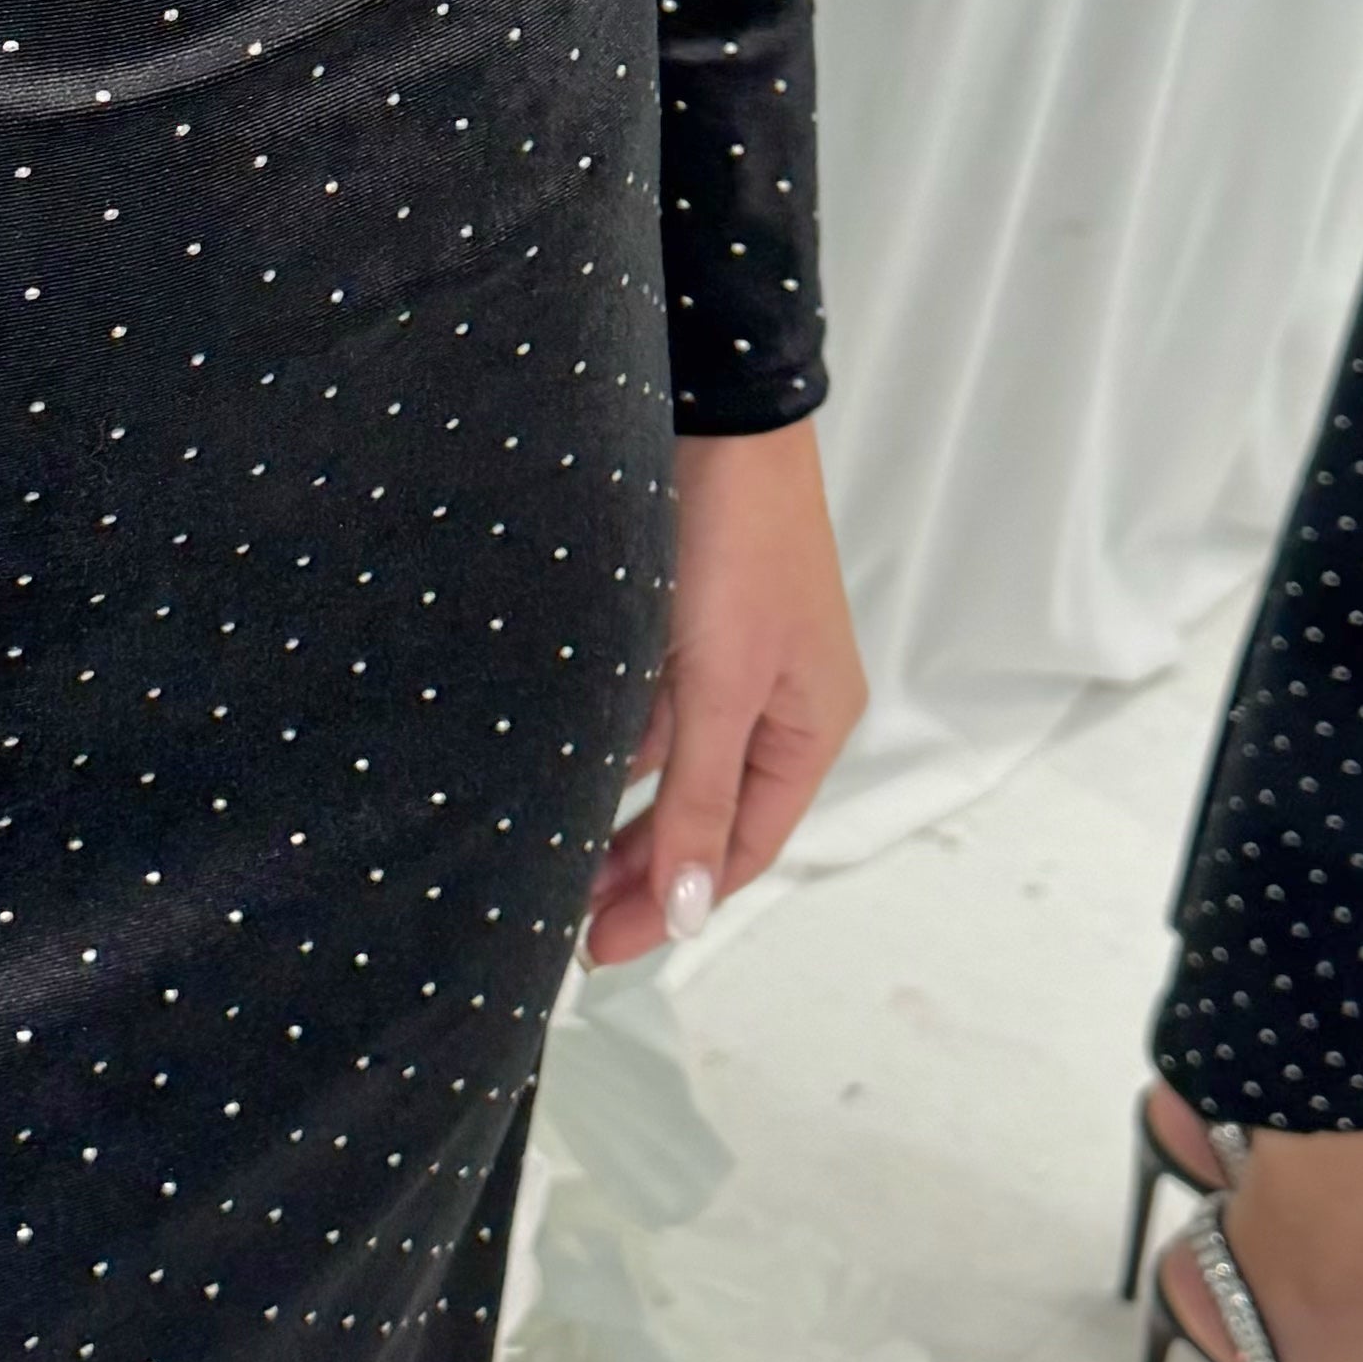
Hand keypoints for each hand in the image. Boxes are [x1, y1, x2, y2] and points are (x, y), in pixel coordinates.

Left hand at [587, 419, 866, 967]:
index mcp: (810, 726)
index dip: (678, 903)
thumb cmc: (738, 539)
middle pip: (707, 816)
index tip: (602, 948)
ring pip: (670, 768)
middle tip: (566, 920)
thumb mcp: (719, 684)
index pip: (745, 847)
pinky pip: (647, 713)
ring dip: (617, 814)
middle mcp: (775, 703)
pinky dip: (610, 749)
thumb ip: (701, 799)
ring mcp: (728, 664)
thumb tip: (692, 910)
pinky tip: (562, 773)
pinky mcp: (682, 625)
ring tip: (553, 861)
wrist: (716, 413)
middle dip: (641, 870)